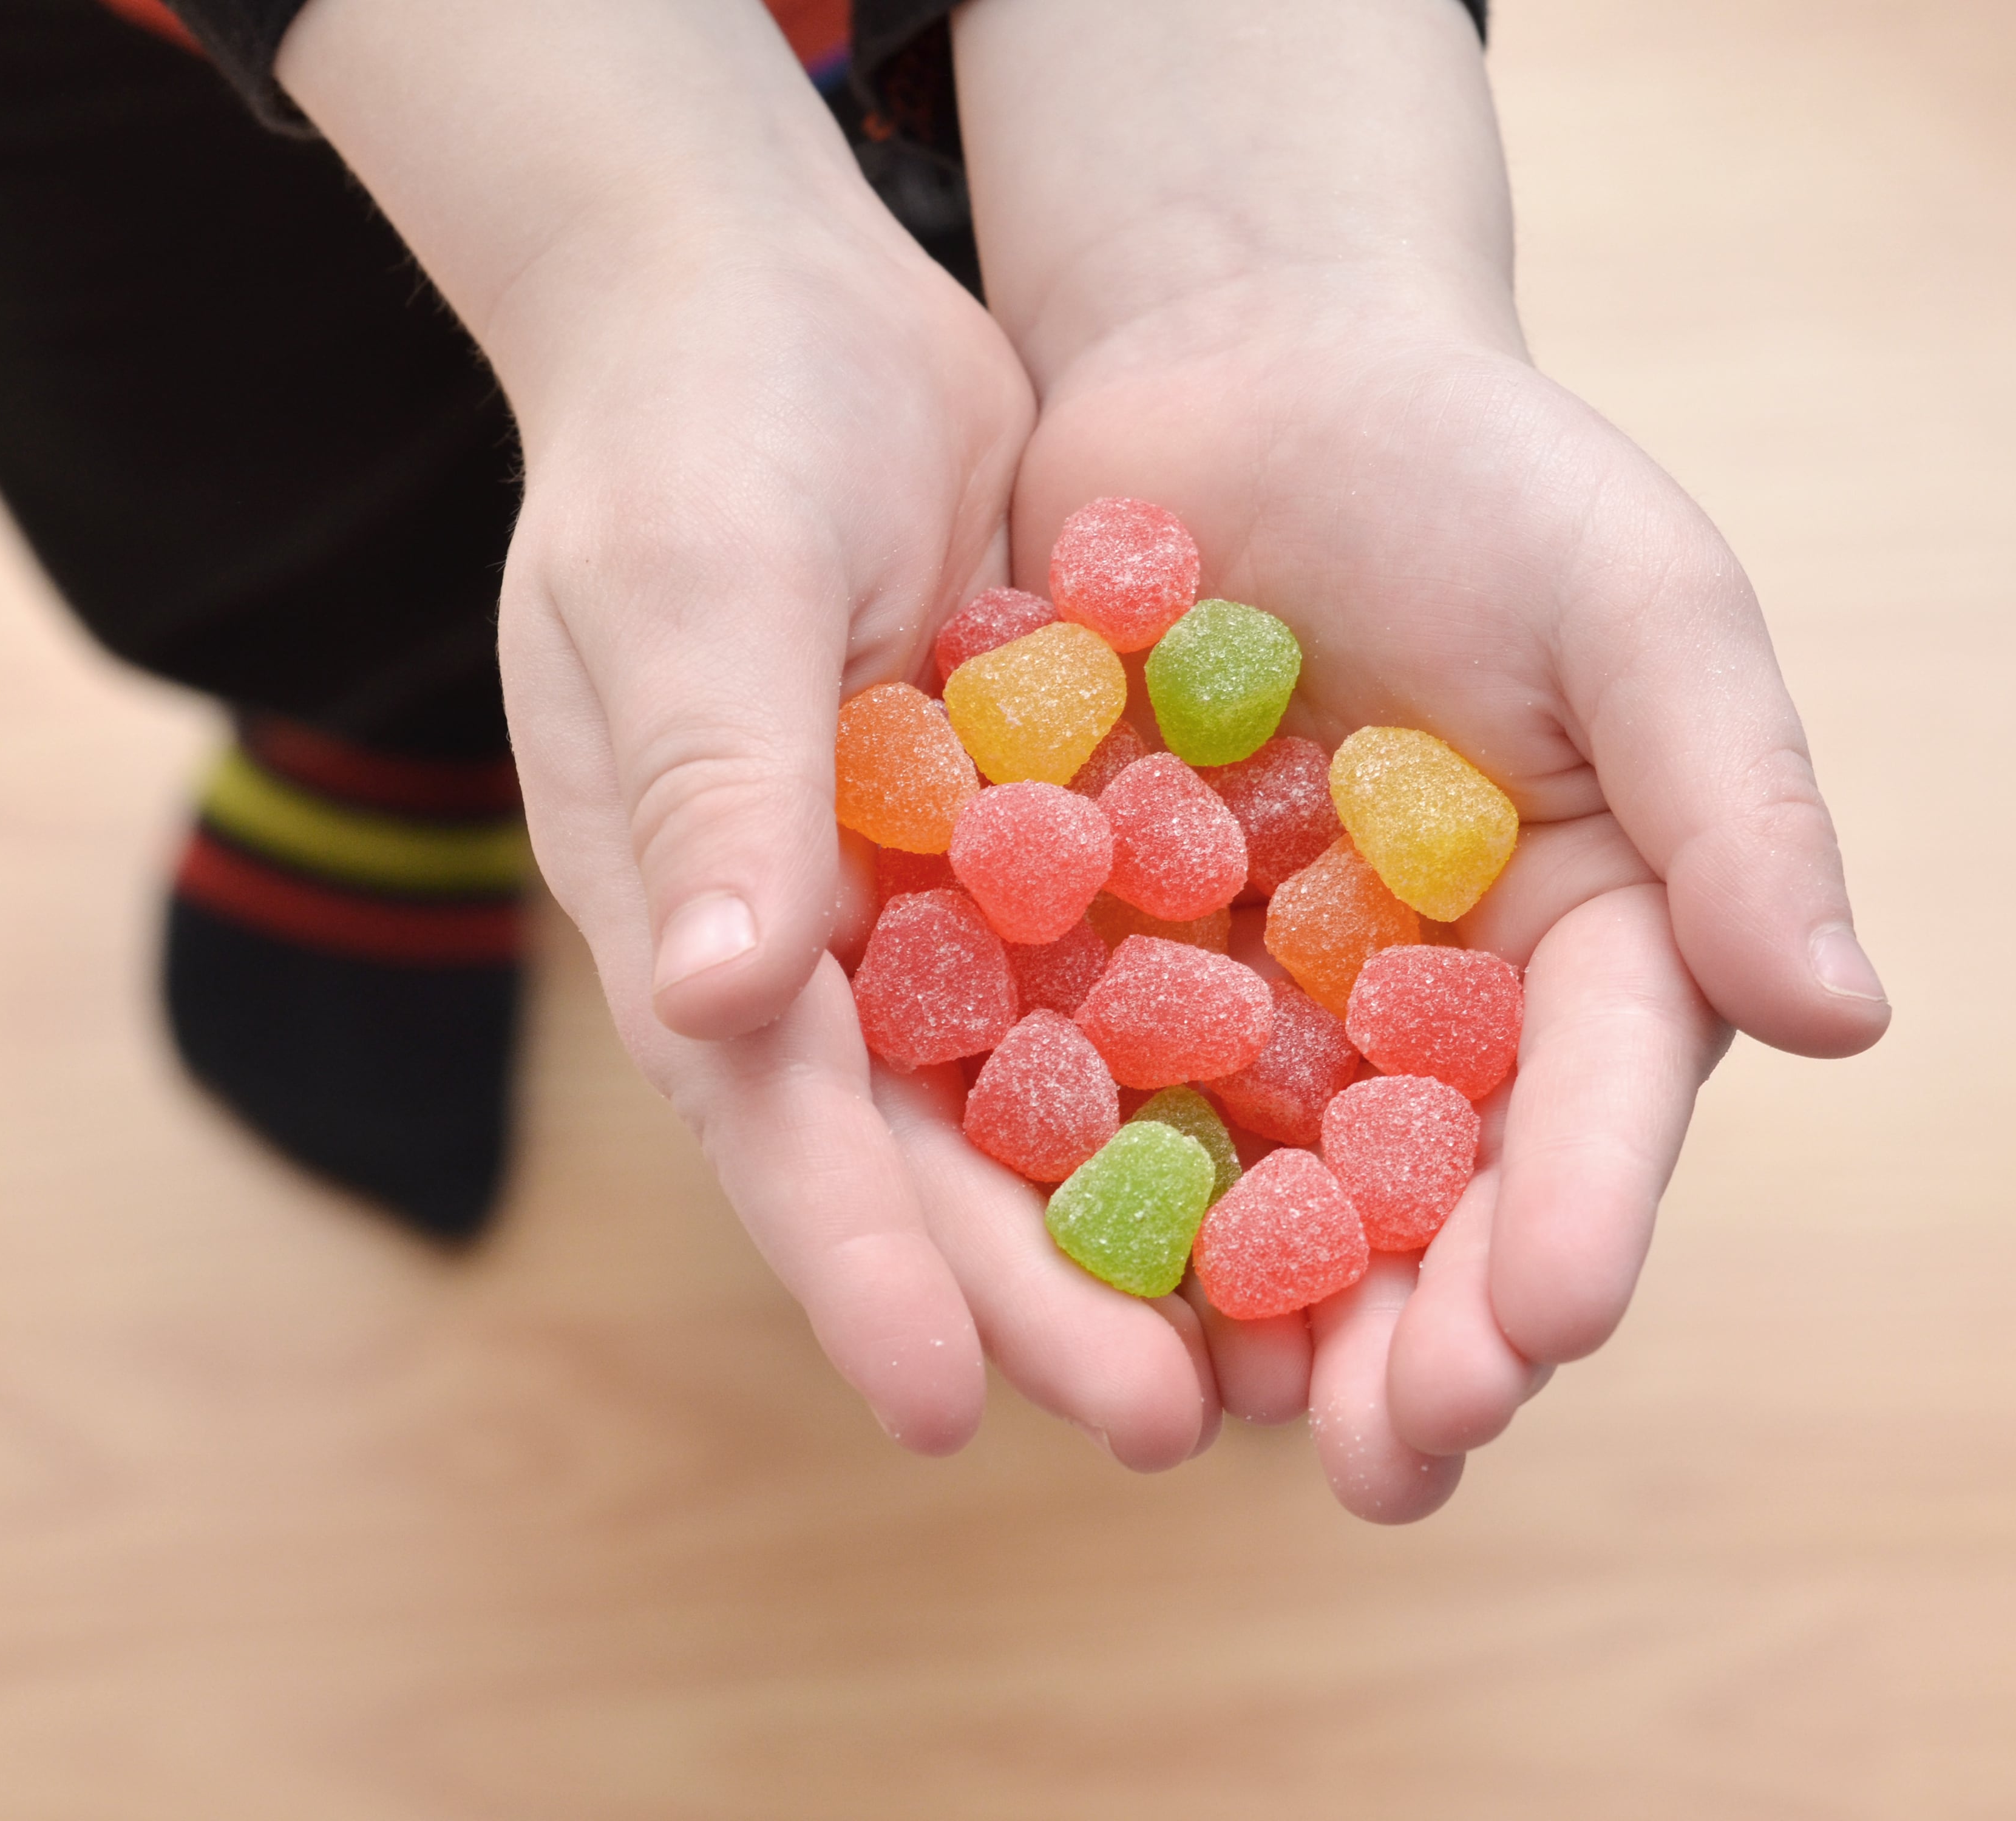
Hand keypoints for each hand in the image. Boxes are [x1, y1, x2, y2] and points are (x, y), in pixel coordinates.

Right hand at [278, 0, 1223, 1465]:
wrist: (779, 302)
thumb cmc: (699, 431)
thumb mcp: (695, 588)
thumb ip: (711, 787)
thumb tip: (714, 1003)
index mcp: (694, 914)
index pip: (771, 1120)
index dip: (857, 1268)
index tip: (948, 1410)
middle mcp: (811, 940)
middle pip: (925, 1149)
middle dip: (1036, 1291)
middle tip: (1173, 1424)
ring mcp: (927, 893)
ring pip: (1038, 1093)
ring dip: (1141, 1217)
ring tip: (1270, 1347)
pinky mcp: (1038, 830)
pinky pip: (1123, 966)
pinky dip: (1202, 1061)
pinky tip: (1321, 1139)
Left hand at [956, 0, 1890, 1517]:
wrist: (1245, 372)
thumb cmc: (1477, 470)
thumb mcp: (1636, 605)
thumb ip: (1736, 802)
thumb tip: (1847, 1019)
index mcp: (1586, 942)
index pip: (1598, 1104)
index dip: (1581, 1220)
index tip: (1552, 1327)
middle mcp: (1428, 1007)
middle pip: (1435, 1198)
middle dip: (1421, 1329)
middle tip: (1391, 1455)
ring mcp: (1263, 998)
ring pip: (1266, 1188)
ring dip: (1250, 1316)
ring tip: (1223, 1431)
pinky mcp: (1106, 958)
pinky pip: (1093, 1089)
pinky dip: (1079, 1185)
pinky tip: (1054, 1284)